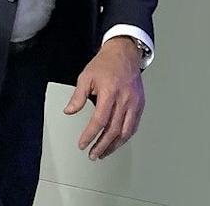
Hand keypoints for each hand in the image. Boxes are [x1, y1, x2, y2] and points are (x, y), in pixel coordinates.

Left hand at [63, 36, 144, 159]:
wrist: (124, 54)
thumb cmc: (104, 64)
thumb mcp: (85, 77)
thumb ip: (78, 96)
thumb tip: (69, 111)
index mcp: (110, 93)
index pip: (99, 120)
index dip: (90, 135)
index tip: (82, 144)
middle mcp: (125, 100)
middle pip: (114, 130)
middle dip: (102, 145)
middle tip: (92, 154)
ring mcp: (135, 104)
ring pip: (126, 132)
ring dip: (114, 145)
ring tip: (103, 153)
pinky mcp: (140, 105)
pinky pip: (133, 126)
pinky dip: (125, 137)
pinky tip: (116, 142)